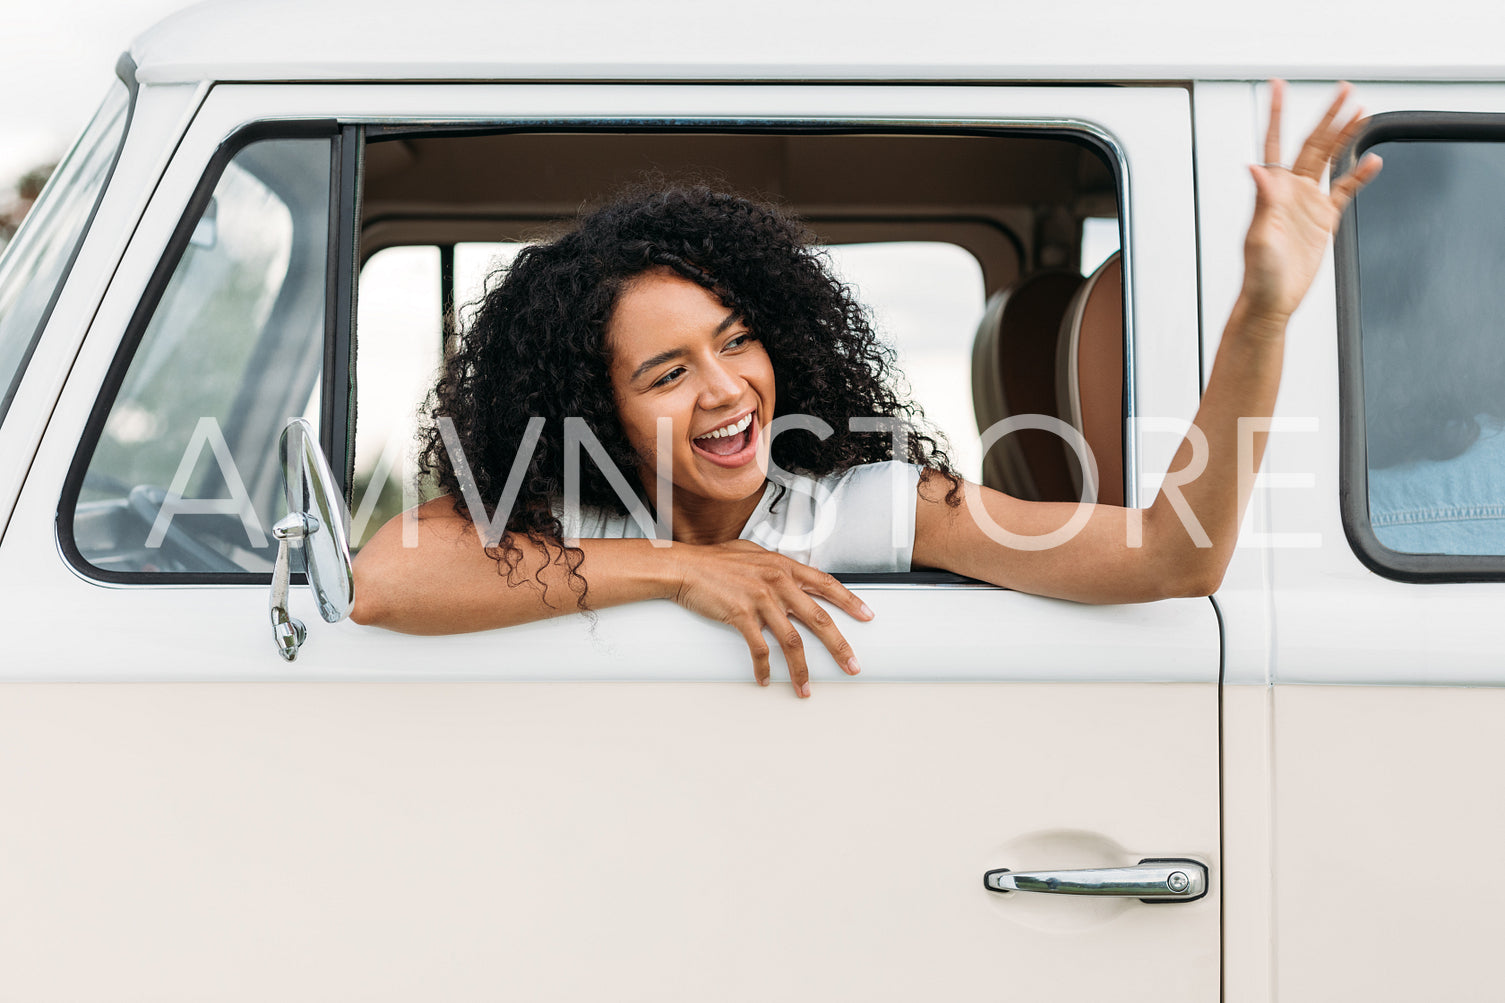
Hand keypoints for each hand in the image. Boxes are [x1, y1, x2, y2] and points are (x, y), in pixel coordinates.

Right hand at [671, 539, 872, 697]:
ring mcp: (761, 600)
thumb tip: (791, 575)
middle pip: (819, 619)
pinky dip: (764, 668)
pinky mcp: (742, 616)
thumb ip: (776, 567)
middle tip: (852, 665)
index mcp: (784, 567)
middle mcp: (778, 582)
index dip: (850, 601)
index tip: (867, 615)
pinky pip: (760, 649)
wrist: (685, 566)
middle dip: (839, 646)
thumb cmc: (716, 561)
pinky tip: (766, 679)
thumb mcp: (754, 555)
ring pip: (792, 641)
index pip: (827, 584)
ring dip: (802, 670)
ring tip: (806, 688)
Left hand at [1241, 79, 1382, 321]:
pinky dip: (1359, 175)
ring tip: (1362, 111)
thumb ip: (1262, 200)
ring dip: (1344, 136)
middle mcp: (1289, 191)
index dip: (1277, 113)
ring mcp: (1307, 203)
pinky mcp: (1323, 219)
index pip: (1274, 143)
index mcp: (1271, 190)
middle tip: (1345, 89)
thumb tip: (1254, 167)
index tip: (1278, 85)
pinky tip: (1372, 159)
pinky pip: (1345, 190)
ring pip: (1329, 160)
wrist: (1271, 302)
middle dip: (1327, 116)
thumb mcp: (1259, 236)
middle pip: (1311, 144)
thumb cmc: (1258, 275)